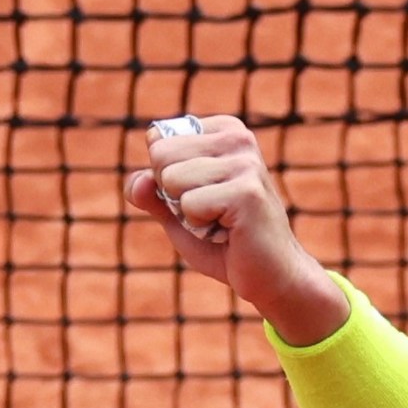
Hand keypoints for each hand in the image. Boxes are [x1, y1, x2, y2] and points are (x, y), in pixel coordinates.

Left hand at [126, 116, 348, 342]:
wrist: (269, 275)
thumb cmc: (224, 242)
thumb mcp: (177, 213)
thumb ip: (151, 193)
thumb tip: (137, 182)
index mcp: (224, 131)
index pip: (157, 140)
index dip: (165, 177)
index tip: (201, 194)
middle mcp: (238, 138)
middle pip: (160, 155)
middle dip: (173, 193)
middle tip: (210, 211)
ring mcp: (246, 163)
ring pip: (171, 179)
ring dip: (187, 212)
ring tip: (221, 221)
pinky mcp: (247, 191)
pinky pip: (188, 205)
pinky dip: (199, 227)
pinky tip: (230, 231)